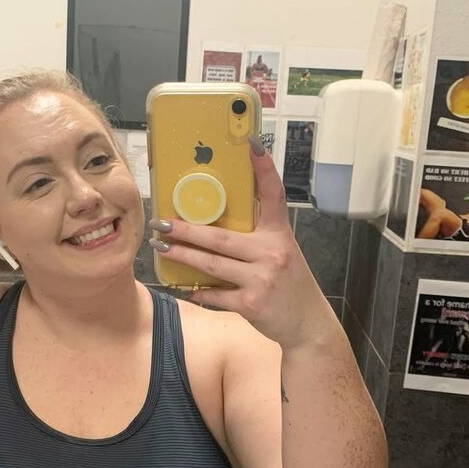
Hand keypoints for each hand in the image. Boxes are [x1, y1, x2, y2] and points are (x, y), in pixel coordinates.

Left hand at [148, 136, 322, 350]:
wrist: (307, 322)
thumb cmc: (289, 284)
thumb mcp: (281, 253)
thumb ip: (256, 239)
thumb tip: (217, 226)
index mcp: (279, 235)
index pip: (274, 195)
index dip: (264, 169)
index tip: (252, 144)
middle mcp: (272, 253)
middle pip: (221, 238)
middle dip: (187, 230)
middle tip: (162, 222)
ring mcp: (262, 279)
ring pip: (212, 265)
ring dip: (183, 256)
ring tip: (162, 248)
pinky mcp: (252, 303)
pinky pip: (216, 295)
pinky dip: (198, 291)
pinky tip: (183, 286)